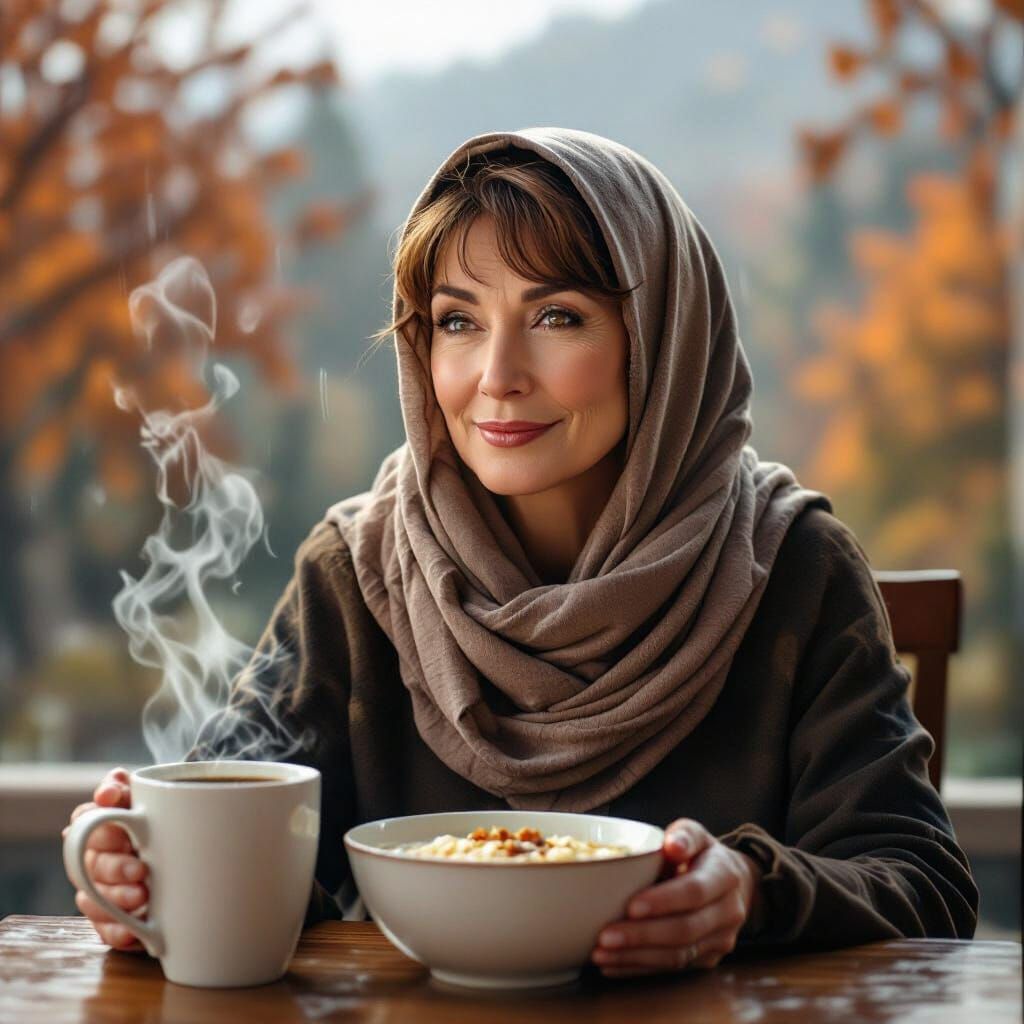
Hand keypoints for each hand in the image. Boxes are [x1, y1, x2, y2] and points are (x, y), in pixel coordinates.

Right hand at [62, 767, 149, 953]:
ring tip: (140, 896)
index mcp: (100, 823)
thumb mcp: (150, 795)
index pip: (84, 821)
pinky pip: (105, 930)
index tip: (122, 828)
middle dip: (114, 867)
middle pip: (91, 864)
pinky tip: (133, 930)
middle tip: (141, 869)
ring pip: (93, 899)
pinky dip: (117, 931)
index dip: (100, 825)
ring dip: (115, 900)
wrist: (190, 844)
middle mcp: (95, 857)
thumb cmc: (163, 815)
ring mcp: (102, 889)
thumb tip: (108, 791)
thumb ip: (125, 787)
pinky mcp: (113, 918)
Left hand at [590, 817, 761, 977]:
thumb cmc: (702, 854)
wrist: (735, 884)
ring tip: (600, 954)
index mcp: (725, 876)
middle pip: (685, 930)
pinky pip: (672, 968)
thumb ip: (684, 836)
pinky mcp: (707, 960)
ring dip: (636, 957)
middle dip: (642, 936)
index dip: (663, 901)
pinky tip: (613, 964)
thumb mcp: (696, 834)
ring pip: (678, 956)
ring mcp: (720, 940)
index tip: (630, 907)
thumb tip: (671, 845)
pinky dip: (640, 967)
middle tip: (605, 937)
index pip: (694, 892)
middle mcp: (728, 912)